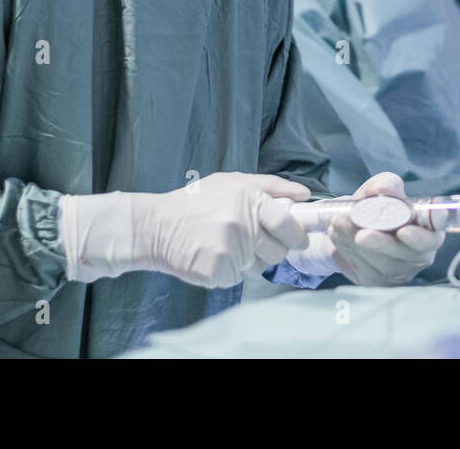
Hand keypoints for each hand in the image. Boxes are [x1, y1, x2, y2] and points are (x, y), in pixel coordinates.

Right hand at [62, 172, 310, 287]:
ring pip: (259, 267)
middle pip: (278, 251)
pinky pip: (238, 278)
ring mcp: (230, 252)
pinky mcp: (218, 274)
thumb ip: (271, 186)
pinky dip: (230, 270)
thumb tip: (305, 196)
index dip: (298, 235)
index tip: (300, 240)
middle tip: (253, 239)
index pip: (287, 225)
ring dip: (249, 260)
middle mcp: (242, 226)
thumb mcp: (232, 181)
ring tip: (226, 244)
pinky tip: (213, 255)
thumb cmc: (196, 202)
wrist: (155, 227)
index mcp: (249, 201)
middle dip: (272, 248)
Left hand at [328, 172, 443, 285]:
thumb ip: (385, 185)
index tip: (403, 231)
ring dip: (357, 245)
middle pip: (407, 256)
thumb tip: (381, 190)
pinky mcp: (378, 282)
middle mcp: (419, 255)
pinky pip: (364, 271)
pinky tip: (337, 236)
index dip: (421, 238)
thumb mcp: (381, 189)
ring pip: (383, 266)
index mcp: (428, 229)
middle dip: (382, 244)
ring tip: (338, 225)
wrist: (355, 225)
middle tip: (360, 234)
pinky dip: (347, 252)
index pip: (433, 238)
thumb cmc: (377, 206)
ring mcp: (400, 272)